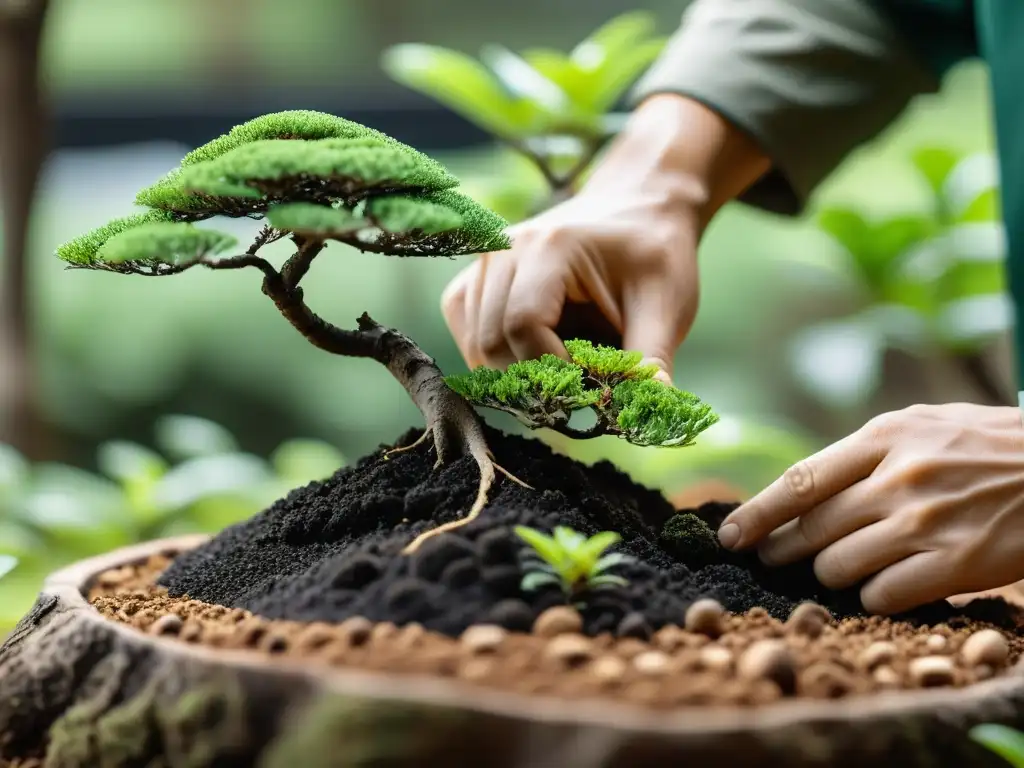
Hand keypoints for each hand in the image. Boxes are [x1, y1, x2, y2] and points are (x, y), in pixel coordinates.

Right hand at [441, 188, 699, 383]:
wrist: (637, 209)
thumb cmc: (654, 253)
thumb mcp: (666, 302)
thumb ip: (652, 356)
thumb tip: (649, 408)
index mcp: (550, 246)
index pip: (523, 326)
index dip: (554, 370)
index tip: (594, 386)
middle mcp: (503, 249)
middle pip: (491, 340)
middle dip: (533, 380)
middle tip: (579, 391)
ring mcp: (484, 263)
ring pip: (474, 344)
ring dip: (514, 373)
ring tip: (562, 373)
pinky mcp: (476, 280)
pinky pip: (467, 333)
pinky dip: (495, 360)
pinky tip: (534, 359)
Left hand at [717, 403, 1023, 614]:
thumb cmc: (986, 445)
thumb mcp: (921, 426)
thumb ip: (863, 454)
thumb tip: (802, 490)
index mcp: (885, 438)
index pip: (799, 481)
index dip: (756, 513)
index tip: (729, 535)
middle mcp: (898, 479)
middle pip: (810, 530)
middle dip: (780, 551)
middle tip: (770, 559)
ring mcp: (926, 524)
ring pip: (837, 567)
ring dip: (830, 575)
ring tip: (839, 569)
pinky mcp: (956, 565)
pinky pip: (881, 595)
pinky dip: (872, 597)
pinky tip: (883, 587)